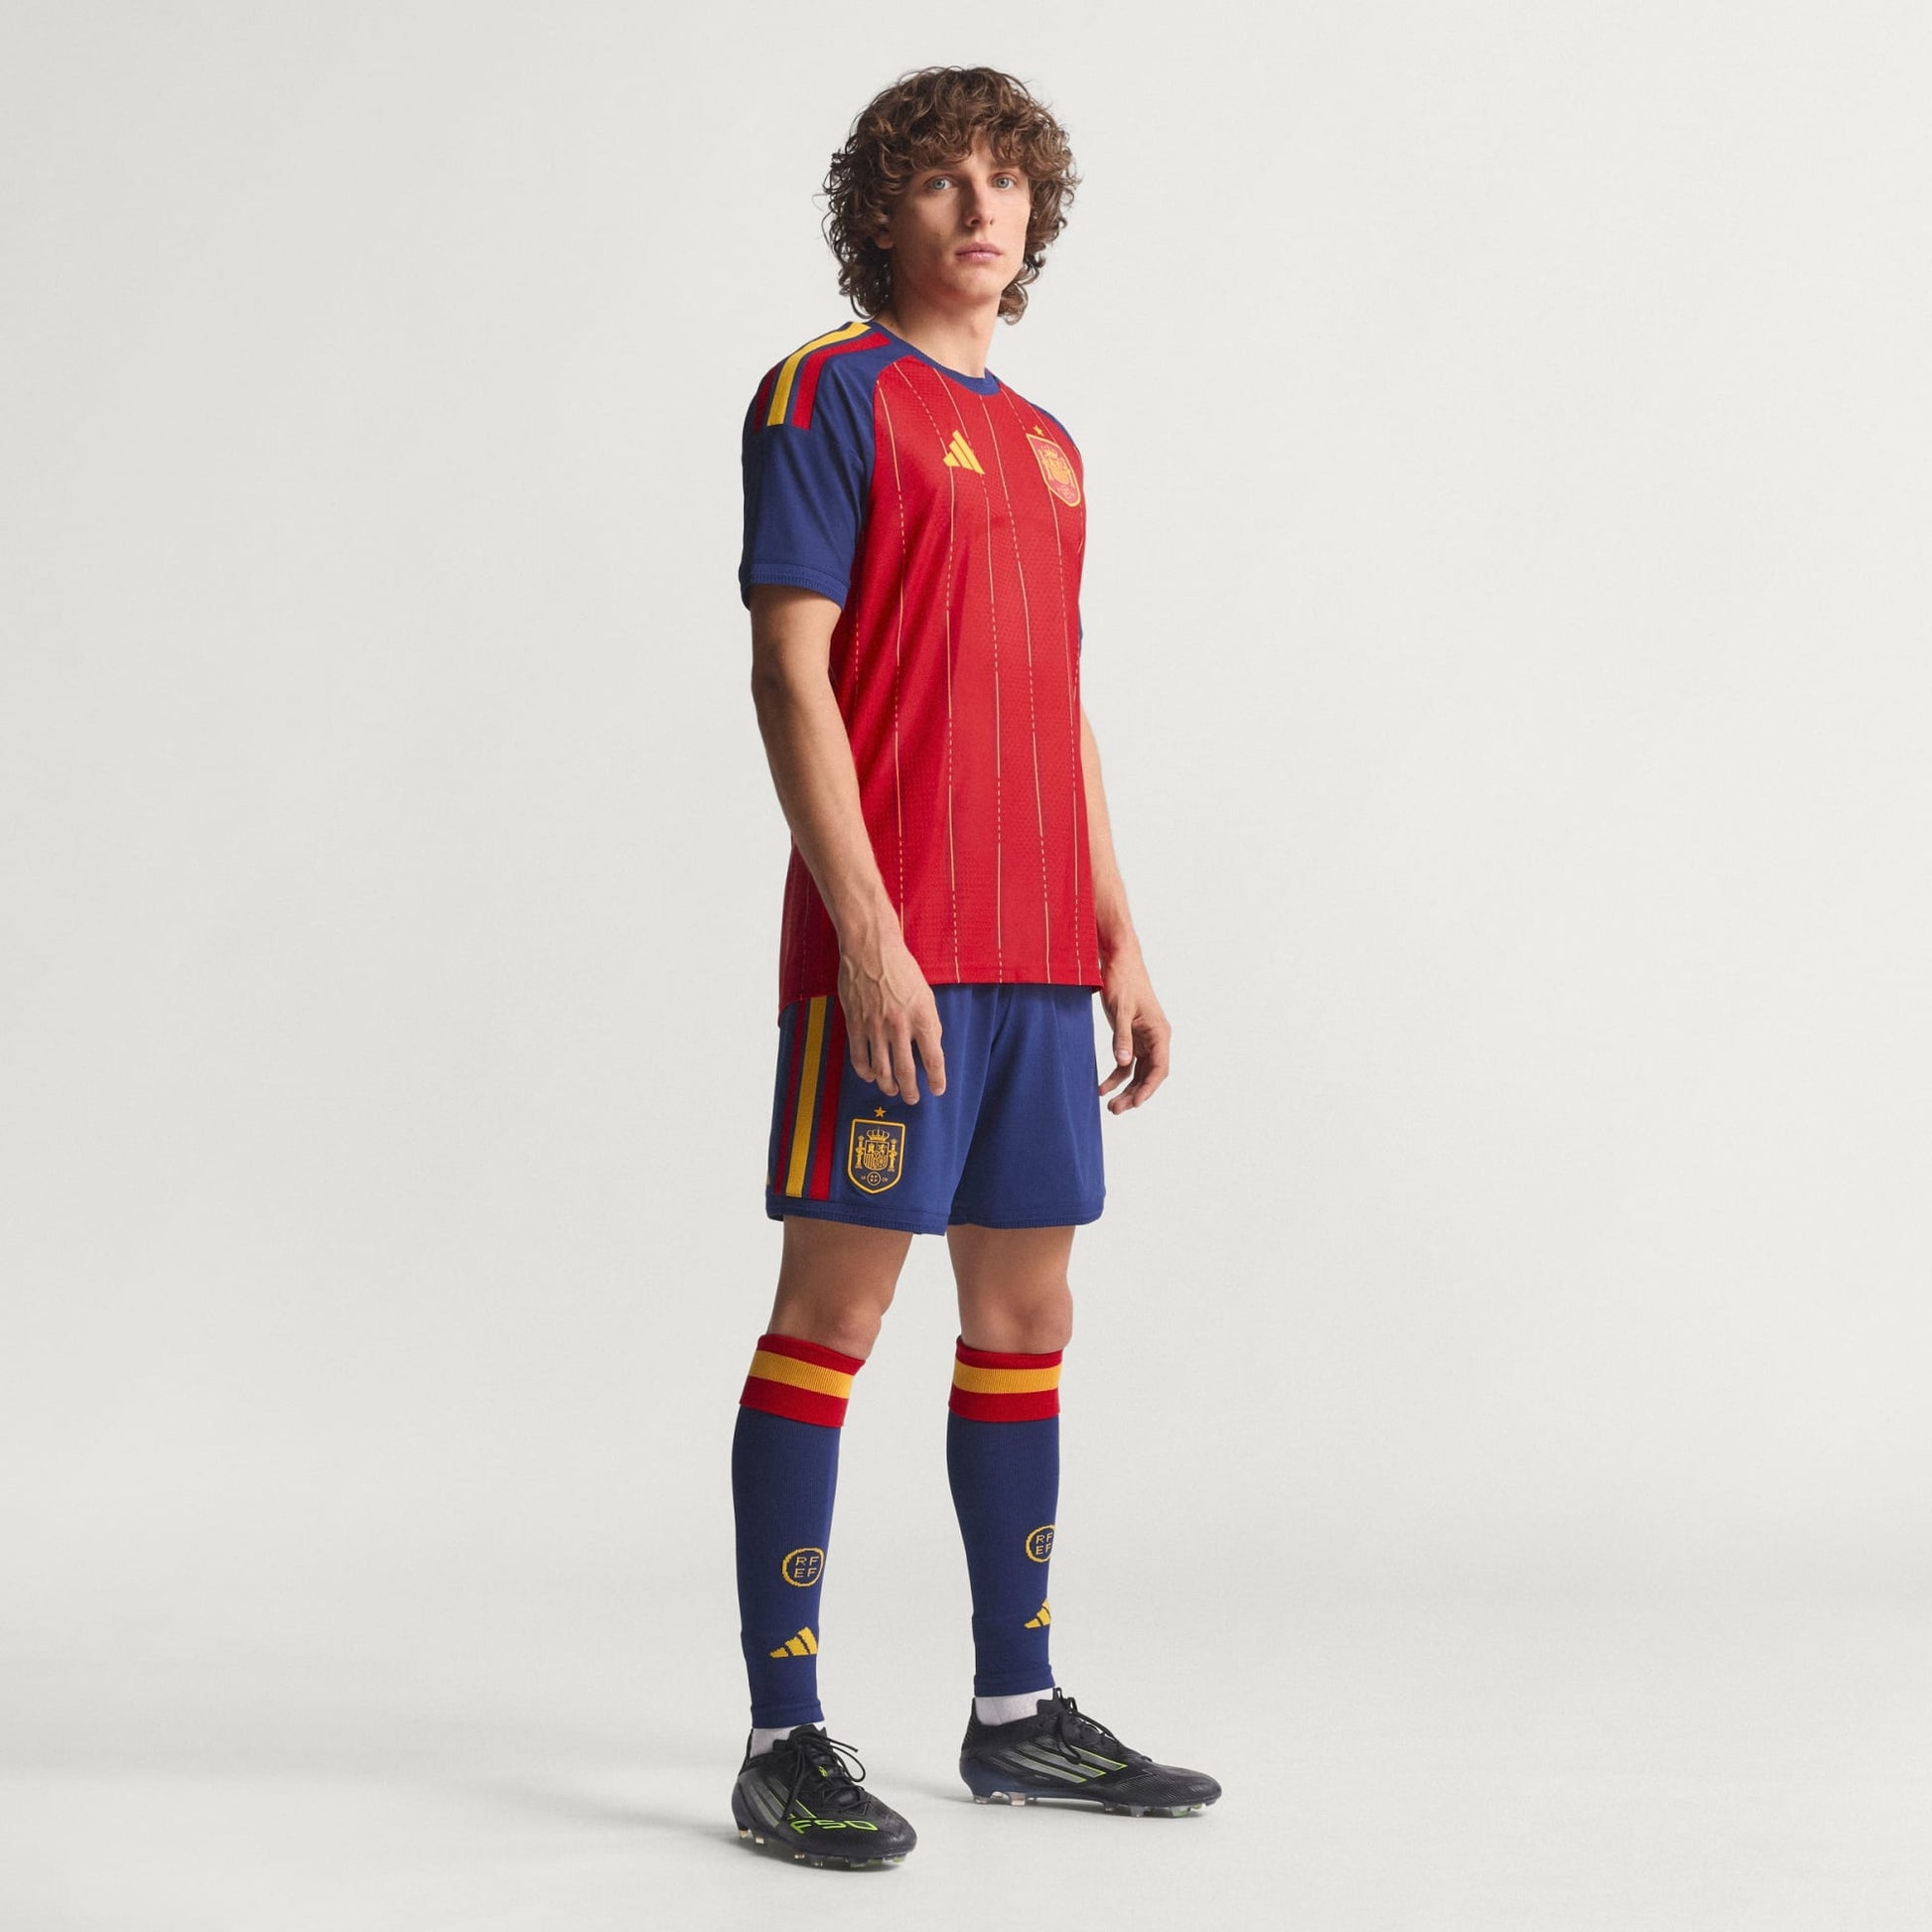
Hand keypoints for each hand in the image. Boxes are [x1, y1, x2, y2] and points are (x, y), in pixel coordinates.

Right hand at [837, 936, 946, 1103]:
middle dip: (911, 1091)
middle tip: (913, 1099)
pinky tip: (870, 1076)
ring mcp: (875, 1026)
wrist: (870, 949)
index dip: (937, 1079)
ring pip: (881, 1069)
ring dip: (888, 1085)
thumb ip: (928, 1022)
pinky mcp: (855, 1023)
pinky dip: (864, 1071)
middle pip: (906, 1070)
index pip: (934, 1058)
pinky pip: (859, 1056)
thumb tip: (930, 1047)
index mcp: (922, 1016)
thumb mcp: (925, 994)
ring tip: (892, 1091)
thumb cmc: (901, 968)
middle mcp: (899, 1025)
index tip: (938, 1090)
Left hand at [1097, 942, 1169, 1111]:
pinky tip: (1103, 1087)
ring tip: (1110, 1107)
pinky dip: (1116, 1075)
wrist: (1118, 960)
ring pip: (1138, 1072)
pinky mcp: (1131, 1036)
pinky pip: (1127, 1062)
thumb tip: (1123, 1063)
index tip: (1135, 1103)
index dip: (1148, 1088)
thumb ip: (1121, 1037)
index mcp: (1159, 1032)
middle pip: (1149, 1074)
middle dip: (1135, 1094)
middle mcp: (1156, 1038)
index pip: (1159, 1068)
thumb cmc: (1123, 981)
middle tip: (1116, 1110)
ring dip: (1125, 1089)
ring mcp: (1144, 1038)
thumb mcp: (1120, 1010)